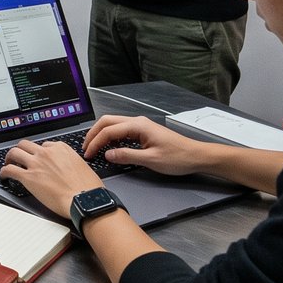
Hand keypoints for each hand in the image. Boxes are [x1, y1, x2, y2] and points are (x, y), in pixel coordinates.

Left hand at [0, 139, 103, 216]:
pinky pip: (9, 170)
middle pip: (26, 145)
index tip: (37, 158)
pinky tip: (4, 176)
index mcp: (61, 148)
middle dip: (21, 150)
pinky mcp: (28, 177)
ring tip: (8, 163)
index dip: (39, 152)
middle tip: (18, 157)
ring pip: (14, 153)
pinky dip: (3, 172)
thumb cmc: (88, 188)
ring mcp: (36, 163)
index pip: (44, 145)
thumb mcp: (83, 166)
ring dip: (9, 158)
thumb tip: (68, 167)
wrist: (85, 200)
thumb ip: (71, 162)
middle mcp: (46, 152)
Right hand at [84, 115, 211, 176]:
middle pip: (107, 122)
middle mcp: (137, 122)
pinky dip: (111, 137)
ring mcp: (141, 125)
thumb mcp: (151, 160)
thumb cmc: (177, 157)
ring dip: (101, 134)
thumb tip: (107, 154)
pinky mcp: (143, 131)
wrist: (196, 156)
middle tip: (85, 148)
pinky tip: (109, 147)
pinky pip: (121, 130)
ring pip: (113, 125)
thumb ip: (127, 156)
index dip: (95, 142)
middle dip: (93, 134)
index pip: (108, 131)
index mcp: (138, 125)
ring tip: (94, 147)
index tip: (88, 155)